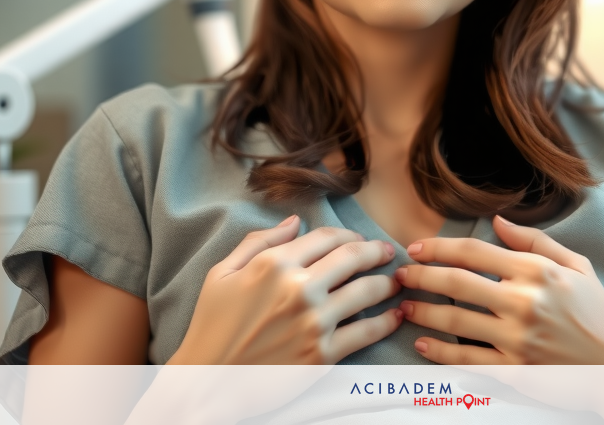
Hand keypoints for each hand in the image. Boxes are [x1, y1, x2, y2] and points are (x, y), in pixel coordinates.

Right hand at [168, 215, 401, 363]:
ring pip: (367, 291)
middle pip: (353, 257)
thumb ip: (259, 241)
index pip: (326, 237)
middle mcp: (299, 288)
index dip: (348, 235)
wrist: (207, 382)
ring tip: (396, 282)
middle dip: (376, 251)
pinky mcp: (323, 354)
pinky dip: (388, 321)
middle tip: (387, 253)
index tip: (358, 240)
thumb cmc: (212, 326)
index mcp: (274, 264)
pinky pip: (367, 332)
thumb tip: (296, 222)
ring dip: (388, 283)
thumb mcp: (222, 273)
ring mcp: (314, 322)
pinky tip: (396, 315)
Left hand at [394, 215, 603, 364]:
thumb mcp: (576, 267)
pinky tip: (423, 345)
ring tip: (404, 308)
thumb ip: (535, 241)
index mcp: (537, 272)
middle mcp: (524, 302)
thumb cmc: (598, 315)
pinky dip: (441, 353)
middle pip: (457, 283)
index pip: (475, 252)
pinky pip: (468, 360)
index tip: (417, 248)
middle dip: (421, 277)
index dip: (439, 248)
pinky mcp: (515, 370)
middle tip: (400, 275)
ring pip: (456, 321)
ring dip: (423, 313)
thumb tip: (498, 219)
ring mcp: (517, 339)